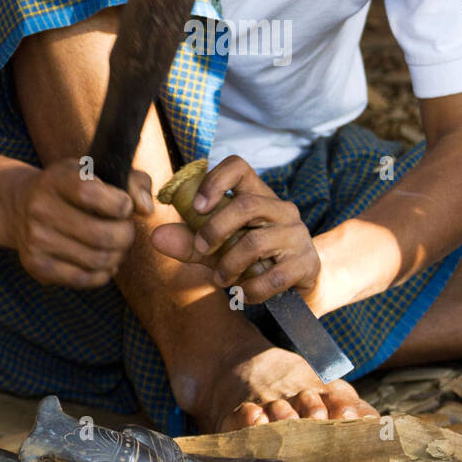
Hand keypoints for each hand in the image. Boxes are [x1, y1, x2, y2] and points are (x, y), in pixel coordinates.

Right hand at [7, 159, 152, 287]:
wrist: (21, 206)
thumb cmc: (72, 187)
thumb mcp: (98, 171)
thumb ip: (132, 182)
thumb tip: (146, 209)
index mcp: (56, 178)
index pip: (91, 193)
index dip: (120, 204)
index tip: (123, 206)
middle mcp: (40, 208)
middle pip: (102, 235)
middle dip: (125, 235)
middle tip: (124, 229)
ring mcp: (35, 240)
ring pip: (98, 260)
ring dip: (117, 255)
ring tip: (115, 245)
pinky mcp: (36, 266)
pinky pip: (85, 279)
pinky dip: (103, 273)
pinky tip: (102, 261)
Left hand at [151, 154, 320, 303]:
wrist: (297, 288)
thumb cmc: (253, 261)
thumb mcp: (219, 250)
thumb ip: (189, 243)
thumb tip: (156, 237)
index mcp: (258, 196)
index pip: (239, 166)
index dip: (215, 180)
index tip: (197, 208)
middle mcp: (281, 209)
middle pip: (246, 205)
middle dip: (216, 230)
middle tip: (202, 249)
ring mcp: (297, 236)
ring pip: (256, 242)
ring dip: (229, 265)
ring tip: (221, 280)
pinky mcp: (306, 263)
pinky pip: (274, 277)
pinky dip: (251, 290)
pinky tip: (243, 295)